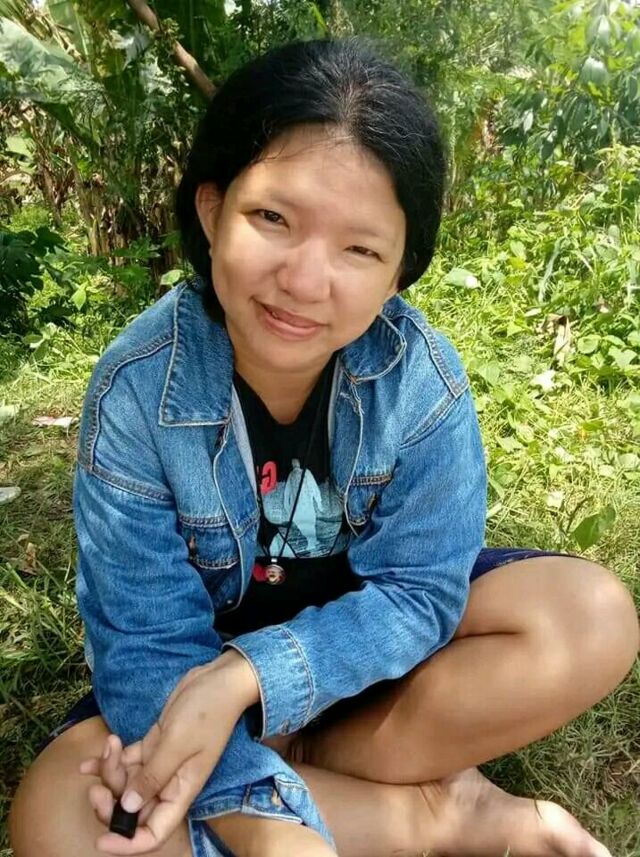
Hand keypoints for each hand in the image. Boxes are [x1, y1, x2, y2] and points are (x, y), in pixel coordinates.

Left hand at [80, 650, 259, 853]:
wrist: (218, 680)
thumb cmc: (207, 712)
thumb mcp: (179, 743)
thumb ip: (153, 775)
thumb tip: (128, 808)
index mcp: (181, 792)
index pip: (154, 833)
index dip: (128, 843)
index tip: (101, 840)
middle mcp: (169, 784)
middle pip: (133, 811)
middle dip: (110, 805)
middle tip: (96, 788)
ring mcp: (159, 764)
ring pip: (125, 784)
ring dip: (109, 773)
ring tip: (109, 746)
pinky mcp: (153, 745)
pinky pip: (126, 762)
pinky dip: (108, 761)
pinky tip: (88, 762)